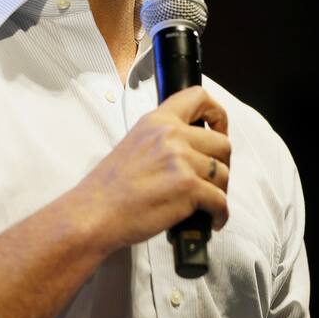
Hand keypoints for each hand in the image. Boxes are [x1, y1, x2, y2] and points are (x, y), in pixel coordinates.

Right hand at [71, 86, 231, 253]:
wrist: (94, 213)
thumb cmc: (110, 187)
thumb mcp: (135, 143)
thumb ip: (163, 138)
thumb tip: (192, 149)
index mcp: (158, 120)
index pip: (199, 97)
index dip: (217, 114)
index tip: (219, 130)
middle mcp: (171, 135)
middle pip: (222, 143)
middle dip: (222, 164)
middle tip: (212, 179)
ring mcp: (181, 160)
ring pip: (224, 173)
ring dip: (220, 191)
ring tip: (208, 204)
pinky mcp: (188, 187)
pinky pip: (221, 201)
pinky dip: (220, 215)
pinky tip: (211, 220)